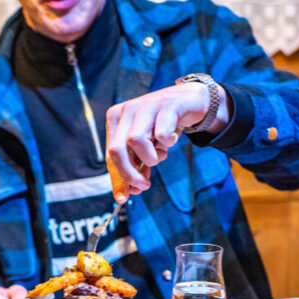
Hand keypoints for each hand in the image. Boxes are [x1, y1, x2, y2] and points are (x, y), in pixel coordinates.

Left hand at [105, 81, 224, 201]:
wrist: (189, 101)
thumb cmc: (163, 125)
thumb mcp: (146, 147)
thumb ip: (136, 166)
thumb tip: (131, 191)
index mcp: (116, 119)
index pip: (110, 155)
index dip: (117, 179)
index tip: (124, 197)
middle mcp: (127, 110)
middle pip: (117, 150)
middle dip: (129, 174)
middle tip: (144, 184)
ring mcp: (145, 105)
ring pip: (135, 140)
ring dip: (150, 157)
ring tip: (161, 154)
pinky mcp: (165, 104)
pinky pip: (162, 134)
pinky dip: (168, 143)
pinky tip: (171, 138)